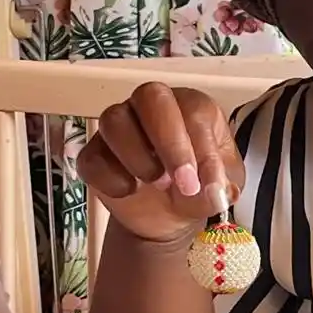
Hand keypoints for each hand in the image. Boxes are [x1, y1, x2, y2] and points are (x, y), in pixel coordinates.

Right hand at [77, 82, 243, 244]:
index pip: (194, 111)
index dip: (202, 149)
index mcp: (191, 107)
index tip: (209, 185)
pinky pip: (92, 157)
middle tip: (185, 183)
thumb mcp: (220, 189)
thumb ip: (220, 186)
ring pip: (114, 120)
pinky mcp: (95, 153)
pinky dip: (110, 178)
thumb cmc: (199, 188)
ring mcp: (120, 126)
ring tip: (158, 185)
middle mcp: (152, 108)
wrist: (169, 215)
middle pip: (151, 97)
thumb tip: (215, 192)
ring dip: (139, 157)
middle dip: (170, 143)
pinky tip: (130, 191)